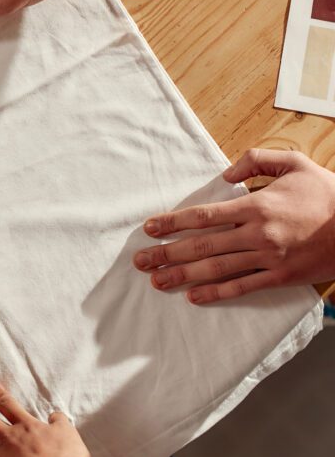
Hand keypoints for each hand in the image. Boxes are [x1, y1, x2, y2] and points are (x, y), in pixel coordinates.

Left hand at [134, 149, 334, 303]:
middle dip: (167, 253)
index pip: (203, 216)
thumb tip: (226, 173)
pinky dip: (217, 293)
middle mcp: (257, 233)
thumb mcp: (294, 163)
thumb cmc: (327, 193)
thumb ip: (256, 160)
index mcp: (256, 206)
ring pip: (216, 268)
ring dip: (183, 275)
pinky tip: (194, 296)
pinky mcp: (280, 277)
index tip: (149, 229)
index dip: (172, 223)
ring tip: (157, 281)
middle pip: (201, 245)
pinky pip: (243, 287)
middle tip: (140, 261)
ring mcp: (267, 258)